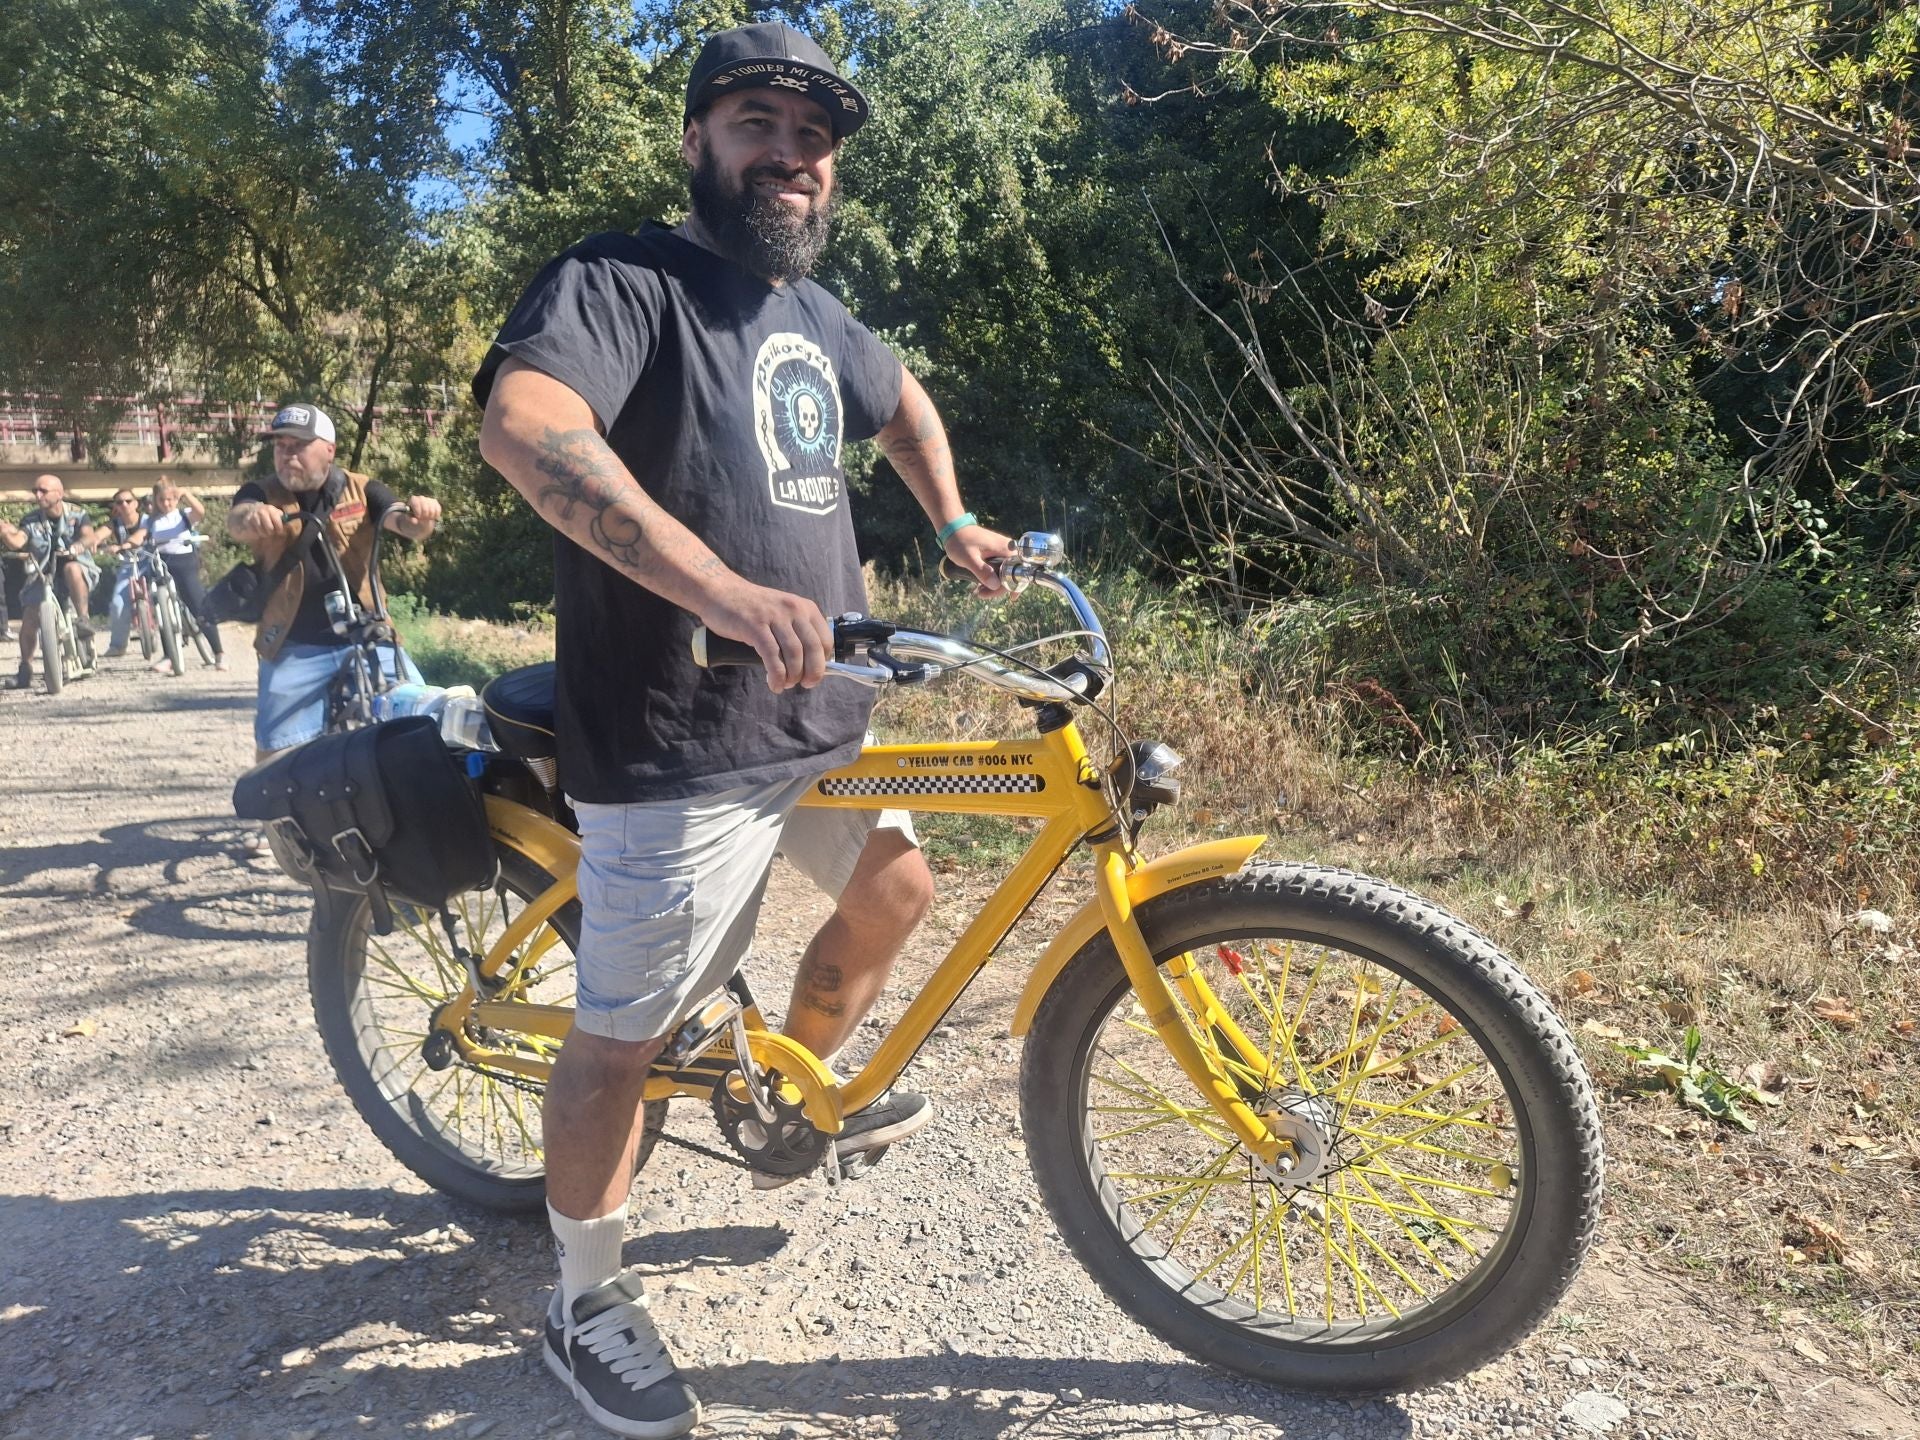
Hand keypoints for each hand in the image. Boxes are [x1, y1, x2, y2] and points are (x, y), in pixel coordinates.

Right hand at [230, 503, 287, 541]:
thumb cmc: (268, 514)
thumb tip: (287, 528)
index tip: (280, 532)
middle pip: (270, 529)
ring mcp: (253, 516)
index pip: (277, 521)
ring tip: (264, 531)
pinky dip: (256, 534)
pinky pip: (254, 533)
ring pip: (262, 532)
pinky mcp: (246, 522)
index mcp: (270, 509)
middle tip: (271, 532)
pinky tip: (257, 531)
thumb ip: (282, 519)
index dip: (280, 529)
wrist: (252, 510)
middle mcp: (261, 512)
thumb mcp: (275, 513)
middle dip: (272, 532)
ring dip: (264, 534)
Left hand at [405, 495, 441, 526]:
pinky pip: (438, 510)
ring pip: (432, 510)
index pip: (416, 503)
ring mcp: (429, 499)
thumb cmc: (413, 516)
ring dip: (430, 516)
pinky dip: (436, 515)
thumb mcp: (410, 518)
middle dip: (424, 515)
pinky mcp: (435, 502)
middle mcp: (421, 498)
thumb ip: (410, 519)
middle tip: (423, 519)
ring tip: (427, 518)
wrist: (420, 516)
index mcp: (413, 500)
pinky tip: (432, 517)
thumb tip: (415, 521)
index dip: (418, 511)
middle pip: (425, 507)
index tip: (418, 517)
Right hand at [697, 579, 833, 691]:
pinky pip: (772, 656)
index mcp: (805, 608)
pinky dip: (776, 675)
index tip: (814, 674)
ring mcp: (774, 617)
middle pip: (813, 649)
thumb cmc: (752, 608)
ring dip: (792, 676)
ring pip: (794, 654)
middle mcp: (793, 610)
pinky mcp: (755, 626)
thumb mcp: (782, 613)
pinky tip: (774, 684)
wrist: (720, 591)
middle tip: (805, 684)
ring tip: (785, 685)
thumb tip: (809, 664)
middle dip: (812, 673)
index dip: (823, 662)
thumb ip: (796, 631)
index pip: (825, 640)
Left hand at [943, 524, 1017, 597]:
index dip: (1009, 587)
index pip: (1017, 573)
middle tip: (980, 593)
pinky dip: (993, 578)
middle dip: (999, 588)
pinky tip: (981, 584)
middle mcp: (1009, 549)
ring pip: (1007, 573)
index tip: (994, 594)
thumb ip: (982, 571)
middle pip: (1013, 575)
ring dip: (995, 584)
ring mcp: (1004, 551)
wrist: (954, 528)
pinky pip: (1001, 569)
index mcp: (1007, 550)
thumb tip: (995, 585)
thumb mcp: (969, 559)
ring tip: (978, 590)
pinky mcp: (998, 552)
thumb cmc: (960, 541)